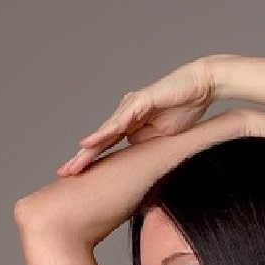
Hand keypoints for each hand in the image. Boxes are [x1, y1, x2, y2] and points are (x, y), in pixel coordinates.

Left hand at [58, 59, 215, 174]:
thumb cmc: (184, 110)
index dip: (91, 162)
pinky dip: (104, 132)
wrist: (200, 88)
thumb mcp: (162, 140)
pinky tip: (90, 141)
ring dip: (88, 147)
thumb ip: (146, 147)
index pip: (106, 147)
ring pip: (105, 131)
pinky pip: (119, 120)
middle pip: (100, 140)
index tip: (76, 177)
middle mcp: (125, 115)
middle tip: (64, 173)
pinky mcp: (140, 101)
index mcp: (130, 125)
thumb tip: (133, 159)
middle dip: (82, 158)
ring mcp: (131, 107)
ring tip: (73, 162)